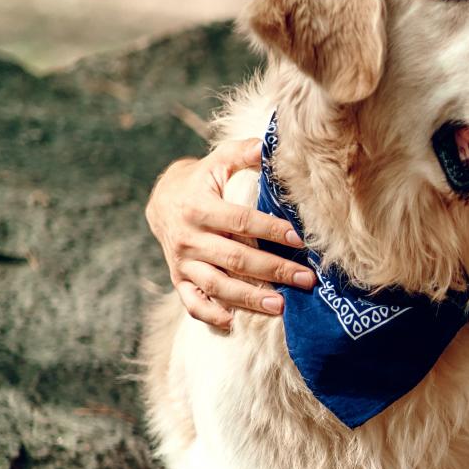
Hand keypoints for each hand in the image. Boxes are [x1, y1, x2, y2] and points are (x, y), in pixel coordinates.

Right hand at [145, 138, 313, 327]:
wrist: (162, 201)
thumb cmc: (203, 179)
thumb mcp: (219, 160)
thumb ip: (245, 153)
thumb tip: (273, 145)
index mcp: (198, 207)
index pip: (241, 222)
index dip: (271, 230)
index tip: (301, 240)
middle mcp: (188, 238)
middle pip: (235, 258)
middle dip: (273, 270)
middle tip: (306, 280)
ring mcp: (182, 262)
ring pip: (216, 285)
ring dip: (249, 298)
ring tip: (281, 307)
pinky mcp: (179, 279)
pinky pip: (192, 302)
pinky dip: (210, 315)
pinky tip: (233, 323)